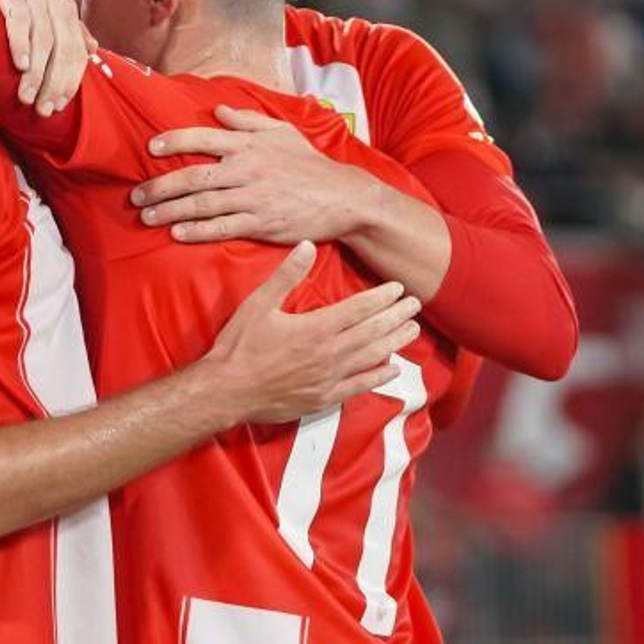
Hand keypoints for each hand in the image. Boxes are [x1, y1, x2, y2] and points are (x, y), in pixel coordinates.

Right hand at [0, 0, 95, 115]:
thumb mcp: (39, 13)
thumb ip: (67, 30)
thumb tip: (92, 49)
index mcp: (64, 5)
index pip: (76, 49)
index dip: (71, 80)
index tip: (59, 105)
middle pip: (63, 46)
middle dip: (55, 81)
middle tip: (43, 108)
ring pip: (42, 37)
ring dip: (36, 72)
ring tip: (27, 97)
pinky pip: (19, 19)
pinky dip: (21, 44)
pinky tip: (20, 66)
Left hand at [134, 106, 372, 243]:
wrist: (342, 197)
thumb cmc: (310, 164)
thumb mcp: (283, 132)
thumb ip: (249, 121)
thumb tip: (220, 110)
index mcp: (249, 145)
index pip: (203, 138)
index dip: (174, 141)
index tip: (151, 147)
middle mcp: (246, 169)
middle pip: (193, 177)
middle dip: (160, 186)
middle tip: (136, 195)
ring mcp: (253, 198)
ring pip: (202, 204)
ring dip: (170, 211)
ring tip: (147, 216)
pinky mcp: (261, 224)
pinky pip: (222, 228)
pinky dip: (197, 231)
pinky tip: (178, 233)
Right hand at [203, 242, 420, 424]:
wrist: (227, 391)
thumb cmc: (240, 345)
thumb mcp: (258, 304)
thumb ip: (286, 275)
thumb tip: (307, 245)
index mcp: (315, 328)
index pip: (358, 309)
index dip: (381, 297)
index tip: (399, 288)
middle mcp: (329, 354)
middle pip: (372, 332)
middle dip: (396, 316)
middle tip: (416, 305)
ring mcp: (329, 379)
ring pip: (371, 358)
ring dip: (394, 343)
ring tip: (412, 330)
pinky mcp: (324, 398)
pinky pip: (359, 387)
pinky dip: (378, 377)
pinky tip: (392, 370)